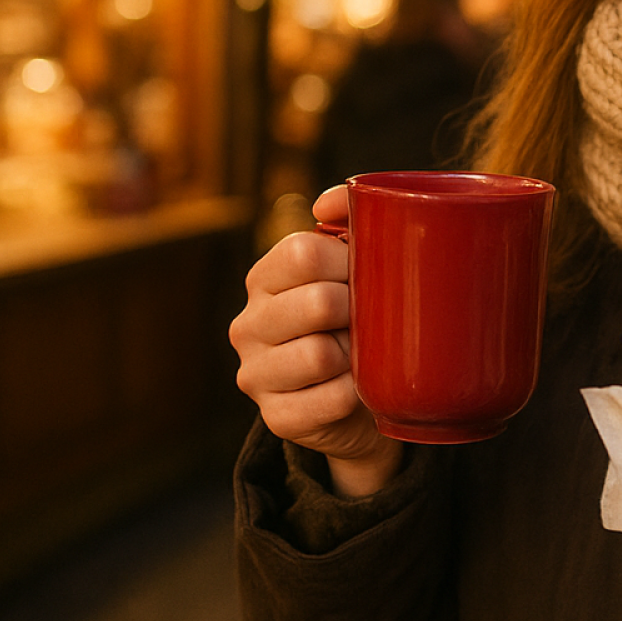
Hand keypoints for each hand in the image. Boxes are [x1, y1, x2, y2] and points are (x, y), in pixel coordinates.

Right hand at [229, 185, 399, 495]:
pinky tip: (357, 389)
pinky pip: (328, 400)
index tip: (368, 275)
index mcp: (264, 278)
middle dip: (358, 310)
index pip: (301, 252)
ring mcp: (255, 374)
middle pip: (316, 302)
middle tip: (374, 320)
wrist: (364, 399)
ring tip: (363, 355)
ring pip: (318, 354)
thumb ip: (347, 221)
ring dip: (356, 356)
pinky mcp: (275, 417)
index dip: (347, 261)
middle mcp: (247, 324)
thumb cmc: (361, 320)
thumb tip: (329, 203)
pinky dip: (355, 394)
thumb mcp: (354, 268)